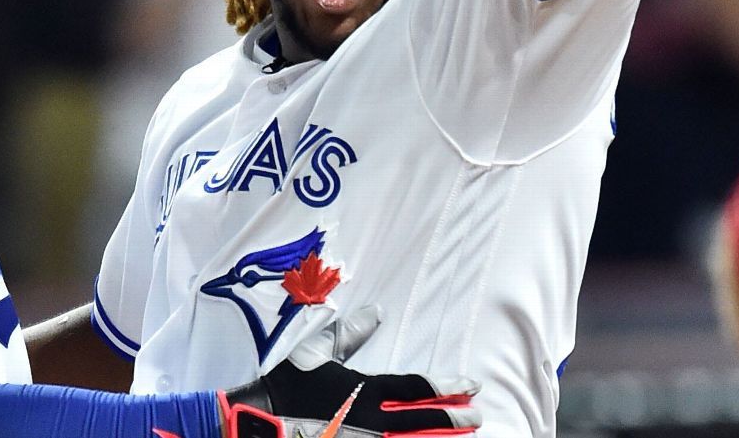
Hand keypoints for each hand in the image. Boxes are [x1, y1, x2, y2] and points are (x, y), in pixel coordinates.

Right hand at [220, 306, 479, 436]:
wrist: (260, 423)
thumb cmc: (288, 386)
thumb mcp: (317, 353)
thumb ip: (349, 334)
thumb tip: (375, 312)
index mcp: (366, 390)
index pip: (417, 386)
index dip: (447, 386)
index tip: (470, 386)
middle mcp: (373, 420)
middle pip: (425, 419)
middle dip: (455, 418)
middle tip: (478, 417)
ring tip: (463, 436)